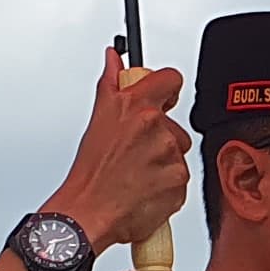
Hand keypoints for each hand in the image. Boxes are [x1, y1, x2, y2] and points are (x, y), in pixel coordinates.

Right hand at [45, 44, 192, 251]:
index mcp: (135, 106)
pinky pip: (180, 178)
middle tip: (136, 152)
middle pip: (175, 125)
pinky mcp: (179, 181)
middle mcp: (154, 126)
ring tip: (137, 173)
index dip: (167, 89)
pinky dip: (167, 185)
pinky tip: (145, 188)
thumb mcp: (98, 119)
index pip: (170, 79)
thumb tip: (114, 58)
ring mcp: (169, 154)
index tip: (163, 98)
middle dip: (160, 137)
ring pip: (177, 153)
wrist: (88, 212)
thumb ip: (111, 83)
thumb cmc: (91, 172)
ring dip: (163, 162)